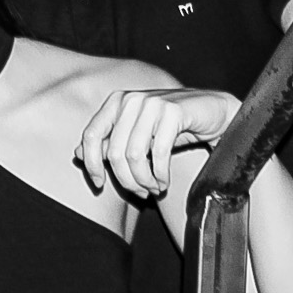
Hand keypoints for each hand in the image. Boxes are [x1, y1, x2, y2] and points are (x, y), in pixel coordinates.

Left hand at [77, 88, 239, 196]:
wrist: (214, 112)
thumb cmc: (173, 126)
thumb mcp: (137, 135)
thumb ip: (109, 142)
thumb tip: (77, 154)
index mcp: (115, 102)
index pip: (90, 136)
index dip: (91, 164)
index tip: (98, 184)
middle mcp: (130, 100)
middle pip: (114, 152)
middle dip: (126, 179)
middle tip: (140, 192)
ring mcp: (151, 103)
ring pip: (134, 155)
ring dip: (143, 180)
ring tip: (153, 189)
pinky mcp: (173, 111)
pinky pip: (158, 153)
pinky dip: (160, 174)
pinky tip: (163, 182)